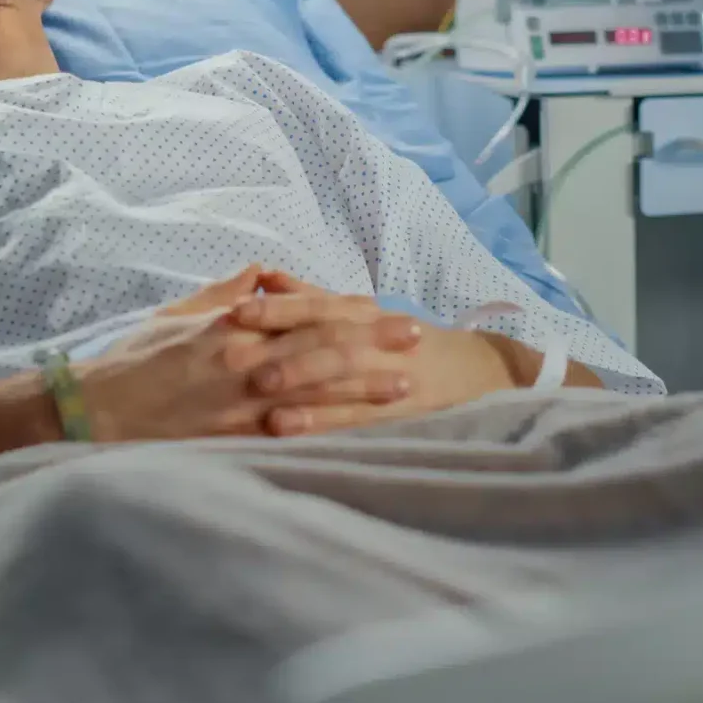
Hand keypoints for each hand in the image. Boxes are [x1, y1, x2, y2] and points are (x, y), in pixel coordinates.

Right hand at [75, 267, 418, 442]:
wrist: (94, 411)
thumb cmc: (135, 360)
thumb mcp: (178, 313)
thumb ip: (225, 293)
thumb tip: (263, 277)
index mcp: (233, 326)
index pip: (303, 313)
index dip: (346, 311)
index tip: (380, 308)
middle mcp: (245, 362)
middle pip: (323, 350)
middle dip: (372, 343)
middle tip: (415, 337)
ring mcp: (244, 406)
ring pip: (318, 394)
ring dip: (364, 388)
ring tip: (404, 384)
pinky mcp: (237, 441)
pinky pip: (294, 435)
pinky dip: (329, 431)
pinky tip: (360, 430)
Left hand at [227, 275, 520, 435]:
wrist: (470, 368)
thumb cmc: (400, 340)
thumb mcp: (357, 312)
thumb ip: (309, 296)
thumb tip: (263, 276)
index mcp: (359, 312)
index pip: (315, 305)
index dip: (275, 308)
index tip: (234, 309)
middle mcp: (372, 337)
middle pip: (323, 335)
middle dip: (279, 341)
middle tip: (232, 349)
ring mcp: (385, 373)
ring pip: (338, 374)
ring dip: (298, 378)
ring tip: (258, 387)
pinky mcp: (393, 410)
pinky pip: (352, 415)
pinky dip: (318, 419)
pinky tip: (285, 426)